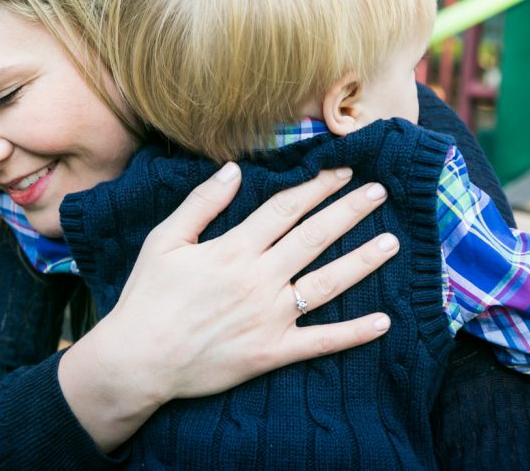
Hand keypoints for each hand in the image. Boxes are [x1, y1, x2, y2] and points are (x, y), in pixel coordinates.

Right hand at [61, 164, 396, 450]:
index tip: (341, 171)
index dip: (315, 187)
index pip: (285, 209)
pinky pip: (320, 342)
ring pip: (326, 284)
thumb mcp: (164, 241)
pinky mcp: (272, 353)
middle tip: (379, 192)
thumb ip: (202, 204)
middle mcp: (258, 279)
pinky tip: (383, 322)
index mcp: (233, 249)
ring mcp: (269, 318)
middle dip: (349, 211)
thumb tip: (233, 170)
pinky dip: (353, 334)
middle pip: (313, 238)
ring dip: (361, 262)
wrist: (138, 360)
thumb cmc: (146, 297)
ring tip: (391, 243)